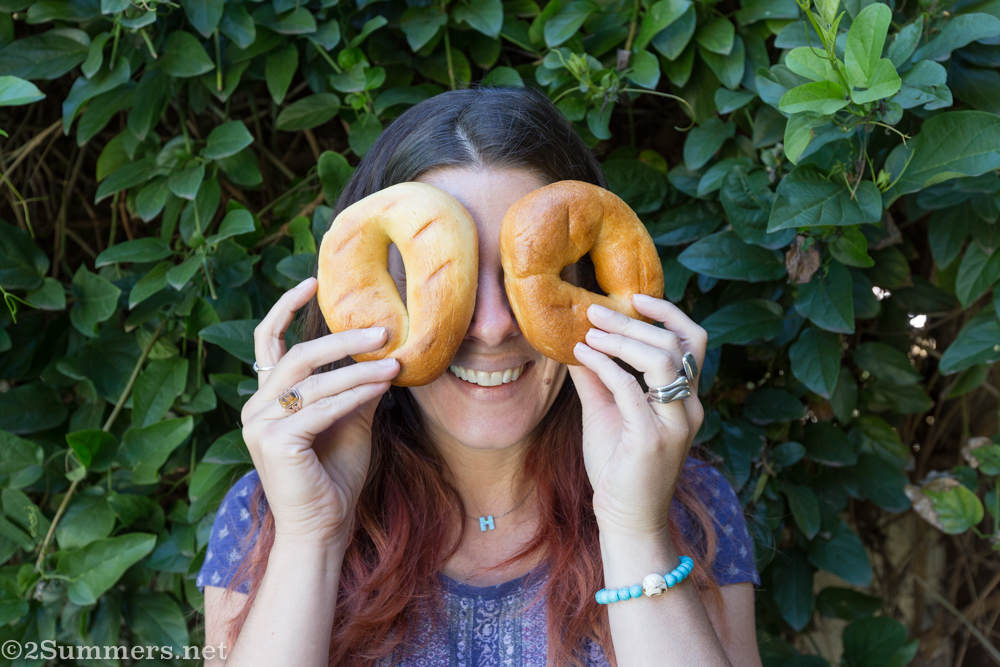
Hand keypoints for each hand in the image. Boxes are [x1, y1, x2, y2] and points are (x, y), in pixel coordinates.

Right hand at [240, 277, 399, 546]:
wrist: (324, 528)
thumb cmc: (336, 476)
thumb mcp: (350, 421)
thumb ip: (354, 387)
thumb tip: (380, 352)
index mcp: (267, 399)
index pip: (269, 343)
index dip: (286, 308)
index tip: (312, 282)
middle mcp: (255, 408)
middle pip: (298, 357)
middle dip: (342, 340)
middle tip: (384, 330)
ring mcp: (259, 426)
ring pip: (313, 382)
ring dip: (359, 371)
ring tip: (395, 362)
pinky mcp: (274, 443)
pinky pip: (321, 408)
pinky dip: (354, 396)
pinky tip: (381, 388)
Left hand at [569, 293, 706, 538]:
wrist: (626, 521)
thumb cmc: (618, 468)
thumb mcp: (606, 414)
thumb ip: (598, 379)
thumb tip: (578, 341)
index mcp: (685, 400)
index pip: (692, 342)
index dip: (669, 314)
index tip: (636, 297)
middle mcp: (688, 409)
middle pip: (677, 344)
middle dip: (635, 321)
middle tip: (596, 309)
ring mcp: (674, 425)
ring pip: (663, 359)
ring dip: (623, 338)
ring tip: (590, 330)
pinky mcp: (651, 440)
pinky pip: (631, 389)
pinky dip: (606, 365)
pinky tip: (582, 354)